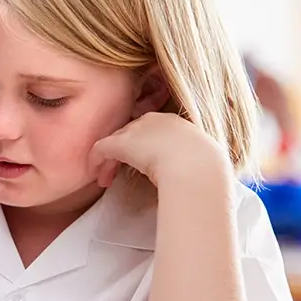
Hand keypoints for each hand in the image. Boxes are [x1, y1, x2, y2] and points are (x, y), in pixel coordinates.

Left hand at [89, 112, 229, 188]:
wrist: (196, 167)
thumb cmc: (203, 169)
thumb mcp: (199, 159)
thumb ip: (188, 160)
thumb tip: (188, 173)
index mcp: (173, 123)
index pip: (149, 130)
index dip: (141, 147)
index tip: (142, 163)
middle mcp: (153, 120)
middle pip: (129, 134)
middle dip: (122, 153)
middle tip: (118, 172)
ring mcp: (136, 130)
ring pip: (115, 142)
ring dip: (109, 162)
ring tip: (106, 180)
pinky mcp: (121, 144)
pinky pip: (101, 149)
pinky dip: (96, 161)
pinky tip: (98, 177)